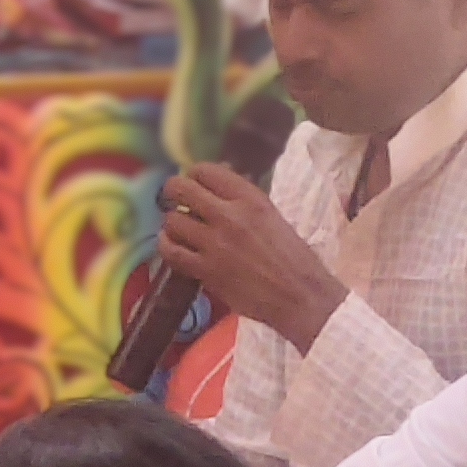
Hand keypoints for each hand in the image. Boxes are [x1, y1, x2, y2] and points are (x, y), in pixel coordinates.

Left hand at [156, 164, 346, 348]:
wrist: (300, 296)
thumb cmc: (293, 258)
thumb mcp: (272, 217)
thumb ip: (243, 202)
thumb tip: (215, 189)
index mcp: (251, 199)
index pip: (206, 171)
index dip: (194, 174)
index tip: (194, 183)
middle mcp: (230, 216)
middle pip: (182, 189)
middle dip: (173, 191)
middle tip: (173, 199)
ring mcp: (215, 243)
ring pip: (172, 220)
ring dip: (172, 222)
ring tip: (179, 228)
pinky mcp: (205, 270)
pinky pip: (171, 251)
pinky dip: (167, 245)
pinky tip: (173, 245)